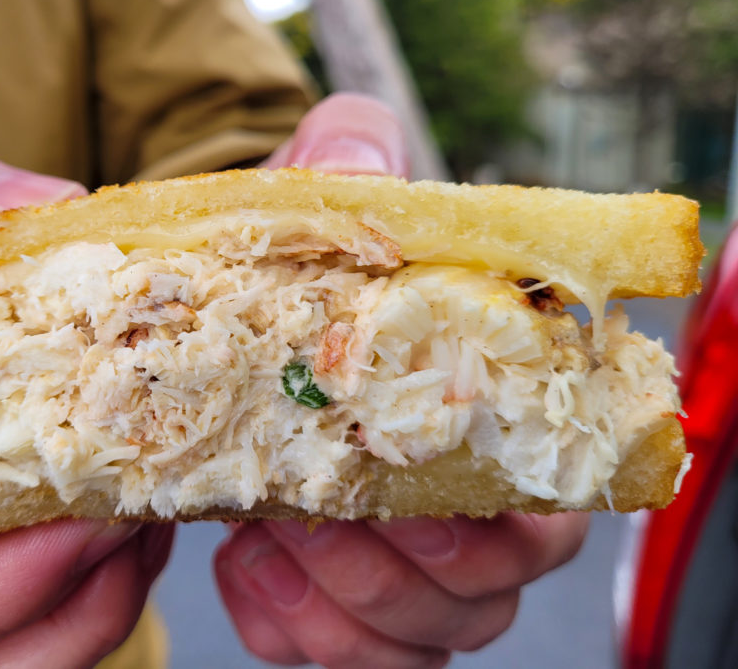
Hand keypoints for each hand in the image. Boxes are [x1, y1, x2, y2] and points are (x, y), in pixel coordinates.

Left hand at [213, 93, 589, 667]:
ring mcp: (400, 559)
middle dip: (404, 574)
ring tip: (263, 539)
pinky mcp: (334, 599)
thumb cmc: (288, 275)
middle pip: (489, 587)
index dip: (502, 517)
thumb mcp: (305, 213)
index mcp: (482, 405)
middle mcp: (460, 495)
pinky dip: (292, 627)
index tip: (409, 499)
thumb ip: (339, 170)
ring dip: (342, 605)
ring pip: (421, 634)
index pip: (547, 491)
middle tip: (314, 520)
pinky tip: (243, 569)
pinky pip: (339, 653)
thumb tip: (352, 149)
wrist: (219, 332)